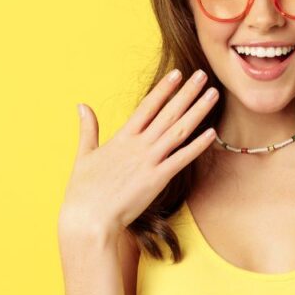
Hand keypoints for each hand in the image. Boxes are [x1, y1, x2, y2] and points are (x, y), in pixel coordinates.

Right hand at [59, 69, 218, 238]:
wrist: (88, 220)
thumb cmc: (83, 192)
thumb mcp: (84, 155)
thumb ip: (88, 129)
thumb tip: (82, 105)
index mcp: (122, 138)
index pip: (147, 107)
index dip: (163, 89)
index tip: (177, 74)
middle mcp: (139, 145)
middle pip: (168, 113)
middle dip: (187, 92)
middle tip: (202, 75)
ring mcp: (149, 161)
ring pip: (179, 130)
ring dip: (198, 111)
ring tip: (212, 94)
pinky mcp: (157, 180)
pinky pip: (182, 159)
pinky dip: (198, 145)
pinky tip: (213, 133)